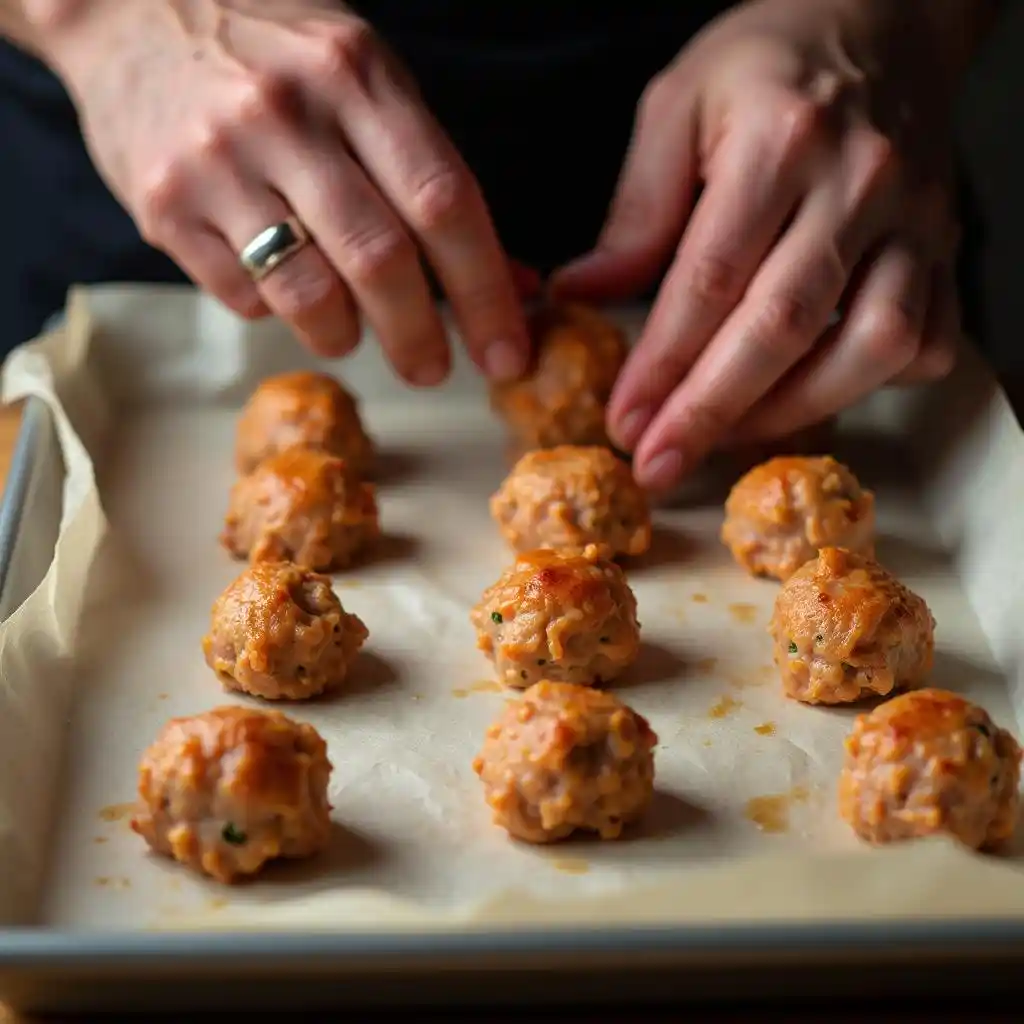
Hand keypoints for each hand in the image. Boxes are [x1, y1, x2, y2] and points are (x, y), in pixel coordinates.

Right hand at [44, 0, 528, 383]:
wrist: (128, 6)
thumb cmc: (274, 54)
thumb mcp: (365, 81)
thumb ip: (433, 178)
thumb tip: (513, 280)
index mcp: (356, 75)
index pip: (443, 203)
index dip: (486, 292)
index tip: (507, 354)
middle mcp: (287, 114)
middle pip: (380, 261)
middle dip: (419, 337)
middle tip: (432, 370)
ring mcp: (218, 160)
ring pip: (309, 295)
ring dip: (346, 335)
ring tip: (352, 331)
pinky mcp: (163, 205)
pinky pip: (244, 296)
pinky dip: (278, 311)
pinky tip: (280, 282)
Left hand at [552, 0, 969, 490]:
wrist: (884, 18)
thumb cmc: (769, 63)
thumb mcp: (677, 107)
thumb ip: (635, 210)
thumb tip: (580, 295)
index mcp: (780, 142)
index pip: (708, 279)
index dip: (661, 364)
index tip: (624, 420)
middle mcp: (858, 183)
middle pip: (782, 325)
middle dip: (711, 411)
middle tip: (659, 464)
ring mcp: (914, 220)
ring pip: (869, 346)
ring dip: (791, 411)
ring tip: (726, 439)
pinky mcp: (945, 246)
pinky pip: (926, 339)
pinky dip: (869, 384)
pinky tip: (811, 394)